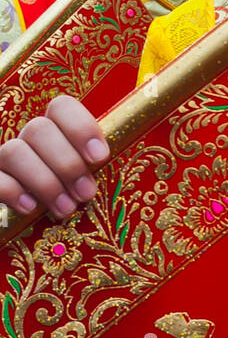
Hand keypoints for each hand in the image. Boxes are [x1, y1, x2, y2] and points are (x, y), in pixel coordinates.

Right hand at [0, 96, 108, 220]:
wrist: (34, 230)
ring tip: (66, 208)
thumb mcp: (92, 178)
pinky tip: (31, 207)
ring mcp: (5, 159)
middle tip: (86, 193)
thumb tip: (108, 158)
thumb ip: (97, 164)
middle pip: (38, 129)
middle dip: (67, 163)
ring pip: (14, 152)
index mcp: (57, 131)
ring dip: (44, 182)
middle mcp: (29, 139)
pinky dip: (13, 191)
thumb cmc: (75, 197)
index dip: (81, 127)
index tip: (100, 157)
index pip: (61, 107)